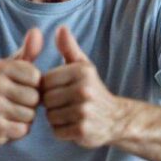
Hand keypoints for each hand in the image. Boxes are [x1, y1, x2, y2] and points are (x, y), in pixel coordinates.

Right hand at [0, 28, 42, 146]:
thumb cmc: (0, 90)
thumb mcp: (12, 68)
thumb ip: (28, 51)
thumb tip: (37, 31)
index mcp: (0, 68)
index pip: (36, 78)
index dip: (34, 86)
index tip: (21, 87)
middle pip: (35, 98)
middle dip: (30, 104)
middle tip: (15, 104)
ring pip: (30, 115)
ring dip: (25, 118)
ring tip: (11, 114)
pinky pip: (23, 130)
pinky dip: (19, 131)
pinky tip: (8, 125)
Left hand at [41, 26, 126, 147]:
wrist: (116, 118)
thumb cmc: (92, 89)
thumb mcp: (83, 66)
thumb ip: (69, 47)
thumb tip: (60, 28)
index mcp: (81, 72)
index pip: (45, 81)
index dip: (48, 88)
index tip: (60, 90)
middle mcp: (84, 91)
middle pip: (46, 100)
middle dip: (51, 104)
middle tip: (65, 105)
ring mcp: (84, 112)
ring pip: (50, 117)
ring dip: (55, 118)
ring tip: (70, 114)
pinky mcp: (82, 131)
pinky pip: (57, 131)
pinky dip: (61, 131)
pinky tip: (73, 126)